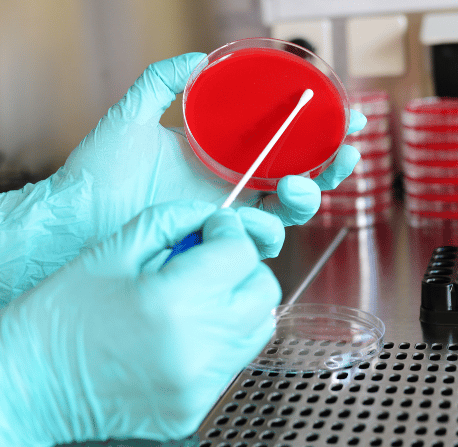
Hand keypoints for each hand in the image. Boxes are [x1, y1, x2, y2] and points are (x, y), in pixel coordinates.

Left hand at [0, 53, 365, 303]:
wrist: (79, 217)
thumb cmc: (100, 171)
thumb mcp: (131, 118)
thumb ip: (161, 82)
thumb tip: (197, 57)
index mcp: (226, 152)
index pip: (284, 140)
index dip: (321, 129)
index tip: (346, 114)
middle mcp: (236, 183)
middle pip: (303, 175)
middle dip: (333, 164)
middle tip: (345, 149)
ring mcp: (231, 213)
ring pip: (292, 210)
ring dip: (308, 196)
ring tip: (295, 184)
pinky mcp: (221, 241)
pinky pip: (262, 240)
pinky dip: (270, 230)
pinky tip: (259, 217)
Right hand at [0, 201, 280, 444]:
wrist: (25, 388)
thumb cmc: (58, 317)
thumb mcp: (110, 252)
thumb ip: (171, 222)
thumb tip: (214, 216)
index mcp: (174, 301)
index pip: (241, 252)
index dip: (228, 232)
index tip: (211, 229)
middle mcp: (197, 347)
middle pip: (264, 290)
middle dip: (244, 266)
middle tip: (212, 261)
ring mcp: (198, 385)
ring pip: (258, 328)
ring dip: (239, 302)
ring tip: (200, 296)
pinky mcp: (194, 409)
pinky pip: (232, 363)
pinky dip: (222, 339)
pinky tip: (186, 331)